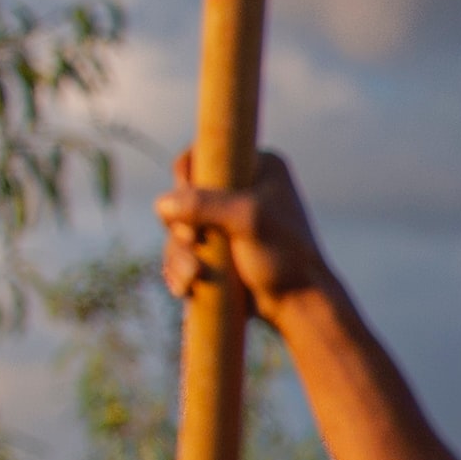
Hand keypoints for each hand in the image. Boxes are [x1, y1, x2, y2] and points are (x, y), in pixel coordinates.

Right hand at [158, 147, 334, 311]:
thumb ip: (204, 205)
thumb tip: (161, 204)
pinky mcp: (217, 250)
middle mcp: (241, 189)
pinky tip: (186, 287)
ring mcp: (227, 222)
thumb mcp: (247, 220)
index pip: (203, 156)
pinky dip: (179, 269)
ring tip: (194, 276)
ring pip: (179, 229)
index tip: (188, 206)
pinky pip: (182, 253)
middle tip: (195, 241)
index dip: (186, 180)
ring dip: (178, 254)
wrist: (299, 303)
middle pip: (183, 196)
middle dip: (181, 226)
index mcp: (258, 167)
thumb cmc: (283, 255)